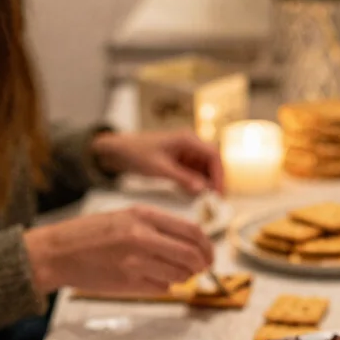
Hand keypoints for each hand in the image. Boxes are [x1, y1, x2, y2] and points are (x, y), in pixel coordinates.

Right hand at [24, 205, 212, 295]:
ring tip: (172, 273)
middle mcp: (142, 236)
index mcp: (143, 215)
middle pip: (191, 255)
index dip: (207, 247)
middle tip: (201, 269)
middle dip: (201, 265)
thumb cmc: (91, 235)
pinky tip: (150, 279)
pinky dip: (164, 287)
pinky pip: (162, 288)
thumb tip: (191, 242)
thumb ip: (158, 226)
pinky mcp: (129, 282)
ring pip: (180, 275)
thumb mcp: (126, 217)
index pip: (192, 231)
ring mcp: (136, 261)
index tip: (209, 255)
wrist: (58, 252)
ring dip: (183, 278)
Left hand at [92, 130, 224, 195]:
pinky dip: (195, 184)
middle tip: (214, 199)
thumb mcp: (160, 168)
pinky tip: (191, 193)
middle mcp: (190, 144)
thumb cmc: (137, 153)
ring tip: (203, 199)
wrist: (119, 151)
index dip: (219, 175)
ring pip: (205, 170)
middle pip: (212, 163)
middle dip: (214, 181)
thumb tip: (202, 189)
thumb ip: (183, 178)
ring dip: (205, 184)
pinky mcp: (181, 161)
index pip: (214, 156)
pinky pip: (194, 173)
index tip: (218, 192)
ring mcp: (186, 153)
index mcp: (187, 139)